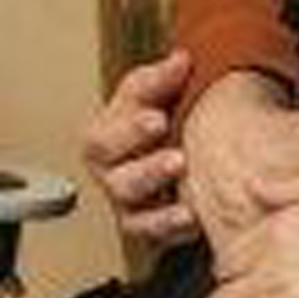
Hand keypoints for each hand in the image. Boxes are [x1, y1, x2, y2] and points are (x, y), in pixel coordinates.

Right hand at [81, 50, 197, 245]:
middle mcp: (113, 175)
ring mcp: (131, 204)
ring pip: (134, 215)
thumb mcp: (155, 87)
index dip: (130, 131)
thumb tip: (180, 61)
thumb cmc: (158, 110)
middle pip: (119, 181)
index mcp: (105, 138)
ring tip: (192, 195)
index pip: (104, 138)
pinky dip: (173, 228)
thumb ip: (163, 77)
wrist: (181, 135)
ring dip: (162, 208)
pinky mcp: (150, 225)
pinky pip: (156, 236)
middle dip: (148, 171)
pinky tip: (193, 219)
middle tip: (177, 160)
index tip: (158, 120)